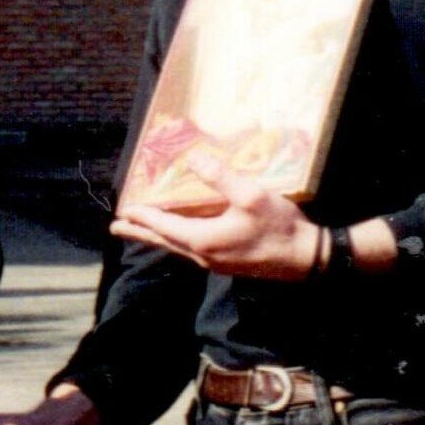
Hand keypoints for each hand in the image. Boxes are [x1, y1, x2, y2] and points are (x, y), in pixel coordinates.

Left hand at [110, 166, 320, 280]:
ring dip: (159, 236)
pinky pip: (193, 249)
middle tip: (117, 227)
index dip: (142, 217)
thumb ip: (220, 177)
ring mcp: (216, 262)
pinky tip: (182, 234)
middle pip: (164, 241)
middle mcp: (204, 255)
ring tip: (144, 229)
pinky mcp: (228, 264)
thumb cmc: (279, 226)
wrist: (306, 259)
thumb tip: (194, 161)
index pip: (163, 226)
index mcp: (203, 239)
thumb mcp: (251, 196)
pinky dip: (178, 239)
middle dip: (141, 232)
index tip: (123, 211)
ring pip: (178, 247)